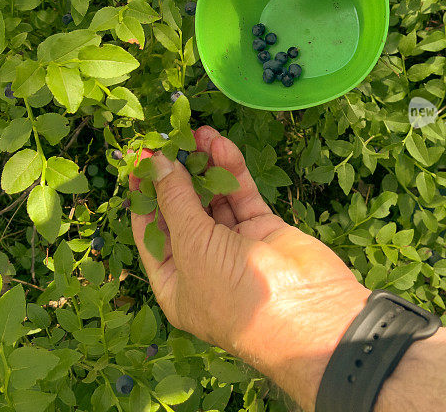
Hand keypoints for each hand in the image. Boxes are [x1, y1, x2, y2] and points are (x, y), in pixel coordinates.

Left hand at [130, 126, 368, 411]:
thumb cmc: (233, 293)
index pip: (151, 232)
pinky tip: (220, 144)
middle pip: (182, 211)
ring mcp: (235, 246)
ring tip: (197, 132)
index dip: (144, 195)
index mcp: (175, 282)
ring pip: (213, 199)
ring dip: (204, 167)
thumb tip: (157, 164)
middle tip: (168, 138)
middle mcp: (202, 264)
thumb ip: (174, 200)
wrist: (306, 313)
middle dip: (176, 175)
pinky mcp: (263, 230)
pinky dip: (231, 171)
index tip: (139, 159)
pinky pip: (241, 196)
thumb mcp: (191, 246)